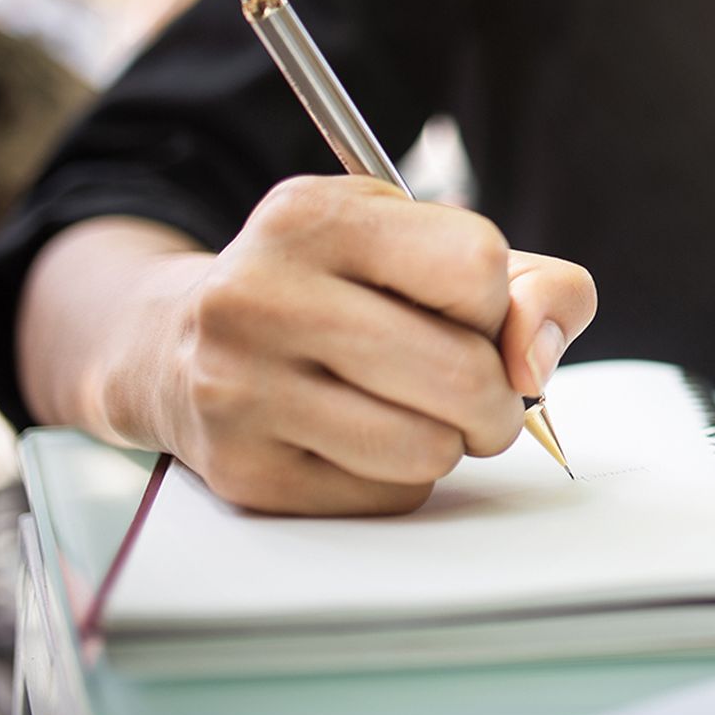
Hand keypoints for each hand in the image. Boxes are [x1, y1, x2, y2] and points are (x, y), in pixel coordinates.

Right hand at [147, 175, 594, 514]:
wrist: (177, 346)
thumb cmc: (336, 290)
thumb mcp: (422, 244)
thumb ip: (530, 284)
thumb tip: (536, 361)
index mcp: (314, 217)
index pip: (475, 266)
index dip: (495, 302)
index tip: (468, 311)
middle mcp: (261, 295)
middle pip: (462, 371)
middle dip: (497, 397)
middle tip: (479, 393)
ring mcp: (240, 387)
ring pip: (429, 448)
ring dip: (450, 442)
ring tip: (416, 411)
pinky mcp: (243, 472)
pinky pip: (388, 497)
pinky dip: (401, 478)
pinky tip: (361, 439)